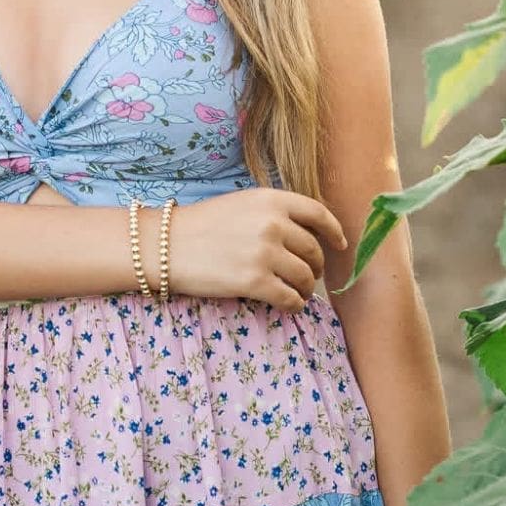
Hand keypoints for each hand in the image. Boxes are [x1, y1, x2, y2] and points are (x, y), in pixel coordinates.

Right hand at [165, 188, 348, 308]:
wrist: (166, 245)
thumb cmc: (201, 226)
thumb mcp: (242, 204)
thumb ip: (274, 213)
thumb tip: (307, 234)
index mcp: (272, 200)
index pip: (318, 213)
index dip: (334, 231)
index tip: (340, 244)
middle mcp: (273, 223)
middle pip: (314, 250)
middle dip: (316, 266)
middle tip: (310, 276)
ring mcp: (265, 252)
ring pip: (305, 276)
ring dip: (306, 288)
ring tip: (299, 292)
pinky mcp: (255, 281)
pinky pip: (290, 297)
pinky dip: (294, 304)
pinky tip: (289, 305)